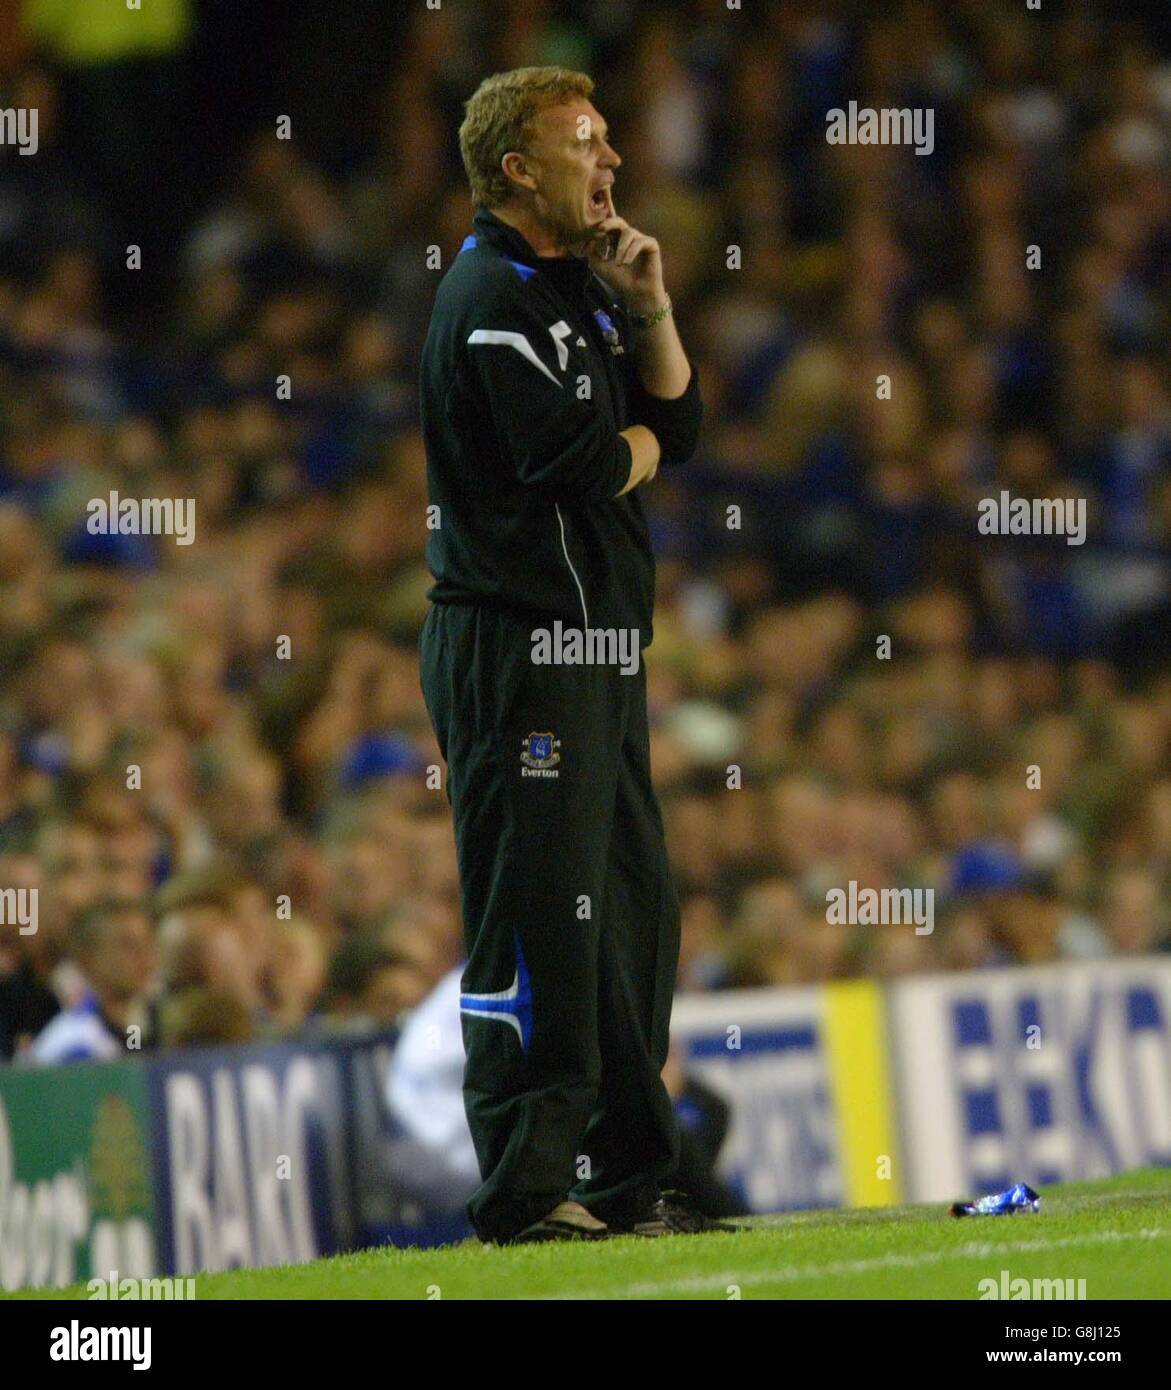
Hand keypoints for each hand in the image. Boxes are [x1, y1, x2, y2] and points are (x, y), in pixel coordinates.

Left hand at [584, 199, 666, 316]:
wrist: (635, 294)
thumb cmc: (618, 280)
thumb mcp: (598, 264)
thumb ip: (591, 249)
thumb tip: (588, 235)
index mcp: (615, 239)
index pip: (609, 222)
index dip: (604, 210)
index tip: (599, 199)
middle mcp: (628, 237)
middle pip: (618, 221)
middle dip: (609, 221)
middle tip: (601, 227)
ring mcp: (640, 239)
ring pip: (628, 232)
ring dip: (620, 248)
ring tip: (618, 263)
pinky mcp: (651, 245)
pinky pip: (640, 241)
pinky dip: (631, 251)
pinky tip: (626, 262)